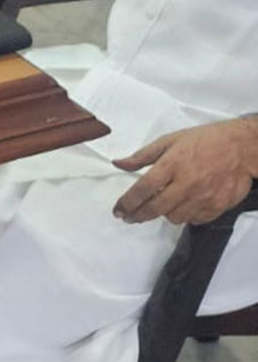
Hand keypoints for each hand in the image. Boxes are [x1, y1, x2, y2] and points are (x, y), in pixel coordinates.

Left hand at [112, 117, 257, 224]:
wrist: (242, 147)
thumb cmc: (205, 140)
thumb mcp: (169, 141)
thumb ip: (142, 156)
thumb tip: (118, 163)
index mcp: (172, 164)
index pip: (143, 189)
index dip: (127, 203)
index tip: (118, 210)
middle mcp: (188, 183)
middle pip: (155, 208)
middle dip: (137, 215)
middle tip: (128, 217)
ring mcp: (204, 197)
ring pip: (174, 217)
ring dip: (163, 214)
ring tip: (160, 206)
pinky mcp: (218, 206)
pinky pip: (195, 220)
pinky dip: (185, 216)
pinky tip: (182, 207)